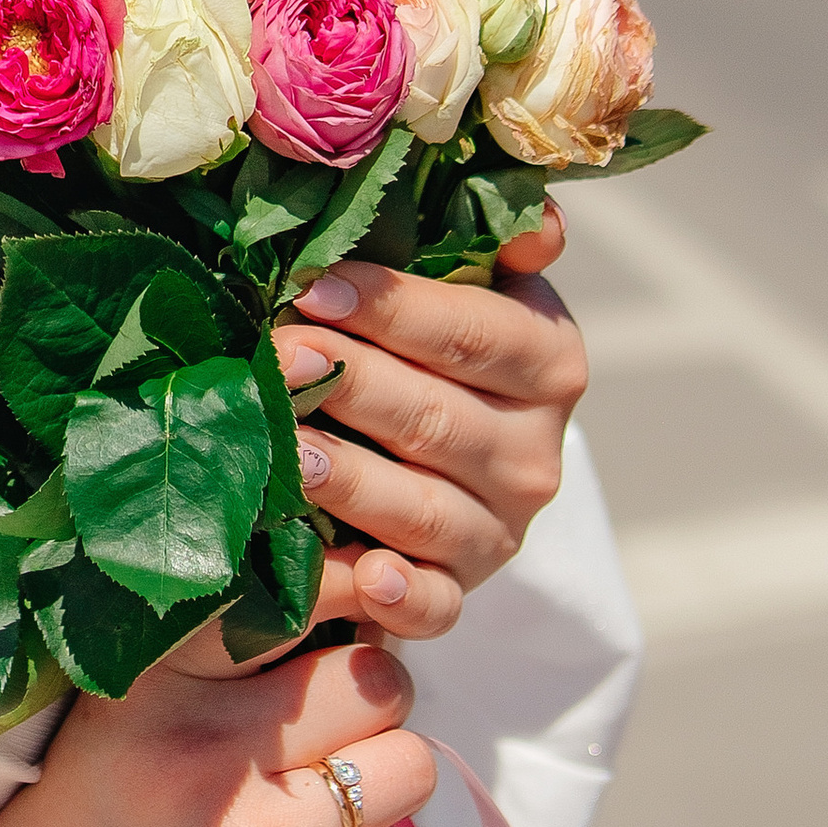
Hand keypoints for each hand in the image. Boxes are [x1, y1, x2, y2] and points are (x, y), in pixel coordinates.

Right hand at [0, 635, 433, 826]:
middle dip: (372, 701)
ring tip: (342, 804)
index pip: (290, 599)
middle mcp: (210, 752)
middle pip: (372, 679)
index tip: (349, 608)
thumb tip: (343, 615)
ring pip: (409, 765)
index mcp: (159, 684)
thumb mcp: (120, 716)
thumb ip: (212, 665)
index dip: (340, 592)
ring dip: (390, 783)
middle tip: (340, 731)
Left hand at [267, 210, 587, 641]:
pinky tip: (365, 578)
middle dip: (353, 386)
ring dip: (358, 483)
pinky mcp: (457, 592)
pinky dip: (403, 598)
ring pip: (429, 512)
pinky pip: (436, 605)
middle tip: (280, 358)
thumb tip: (539, 221)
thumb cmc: (425, 343)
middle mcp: (534, 454)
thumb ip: (493, 243)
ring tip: (291, 453)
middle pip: (440, 420)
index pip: (476, 333)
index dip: (396, 309)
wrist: (427, 454)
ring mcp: (497, 531)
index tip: (314, 287)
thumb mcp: (467, 282)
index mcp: (547, 362)